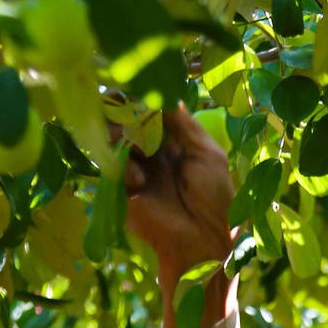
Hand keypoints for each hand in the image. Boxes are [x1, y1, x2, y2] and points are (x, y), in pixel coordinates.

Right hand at [123, 105, 236, 327]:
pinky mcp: (122, 191)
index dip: (140, 98)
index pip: (149, 112)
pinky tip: (140, 180)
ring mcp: (134, 170)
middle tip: (124, 108)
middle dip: (124, 112)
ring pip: (114, 139)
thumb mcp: (206, 154)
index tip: (133, 86)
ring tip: (140, 148)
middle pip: (126, 121)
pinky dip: (124, 168)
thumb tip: (166, 95)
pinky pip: (112, 167)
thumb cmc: (215, 198)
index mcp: (174, 143)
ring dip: (123, 137)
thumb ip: (184, 125)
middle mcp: (151, 153)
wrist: (205, 242)